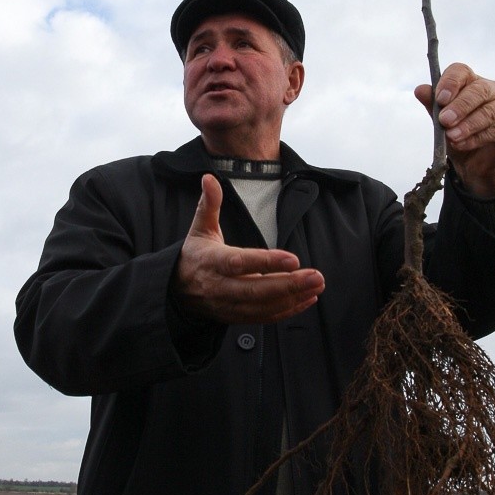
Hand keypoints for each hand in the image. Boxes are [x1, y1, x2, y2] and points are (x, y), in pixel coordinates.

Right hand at [175, 174, 324, 324]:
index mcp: (212, 262)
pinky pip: (264, 317)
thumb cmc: (194, 255)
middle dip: (289, 285)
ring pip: (263, 306)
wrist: (176, 291)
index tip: (293, 259)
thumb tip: (208, 178)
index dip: (266, 263)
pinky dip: (288, 310)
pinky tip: (307, 300)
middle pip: (256, 290)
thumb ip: (209, 204)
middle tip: (316, 276)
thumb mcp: (199, 228)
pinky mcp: (236, 316)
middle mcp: (220, 286)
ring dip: (293, 298)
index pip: (241, 263)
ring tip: (317, 286)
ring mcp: (228, 305)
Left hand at [414, 62, 494, 196]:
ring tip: (451, 136)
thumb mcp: (442, 122)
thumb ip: (433, 106)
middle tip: (444, 120)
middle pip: (478, 90)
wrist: (475, 164)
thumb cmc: (458, 135)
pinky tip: (462, 144)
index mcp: (472, 81)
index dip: (450, 82)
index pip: (461, 71)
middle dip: (460, 106)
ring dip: (467, 125)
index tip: (439, 99)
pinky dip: (476, 138)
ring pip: (488, 111)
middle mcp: (493, 89)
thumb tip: (419, 90)